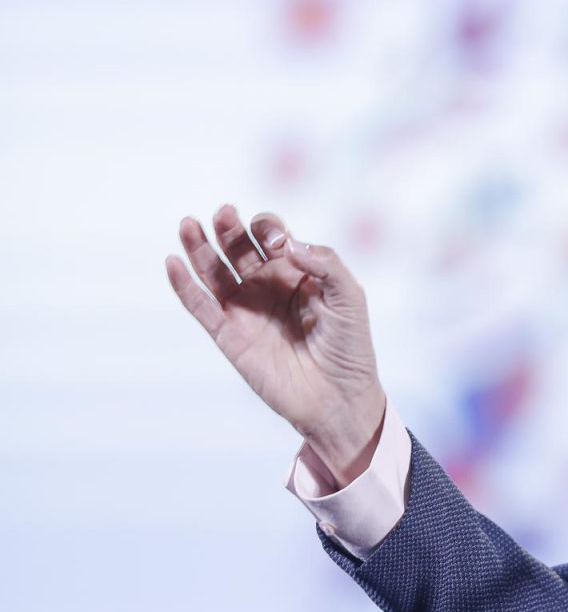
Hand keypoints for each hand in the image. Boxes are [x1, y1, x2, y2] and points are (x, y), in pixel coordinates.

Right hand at [166, 205, 386, 485]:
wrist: (338, 397)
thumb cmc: (350, 347)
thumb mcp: (350, 297)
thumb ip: (325, 263)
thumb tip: (286, 245)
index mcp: (297, 274)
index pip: (273, 239)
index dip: (270, 231)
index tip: (279, 244)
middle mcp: (268, 288)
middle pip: (239, 249)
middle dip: (230, 229)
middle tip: (224, 213)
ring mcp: (246, 311)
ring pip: (215, 272)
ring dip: (199, 248)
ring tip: (189, 224)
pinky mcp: (229, 336)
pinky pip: (200, 307)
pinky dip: (184, 286)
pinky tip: (173, 262)